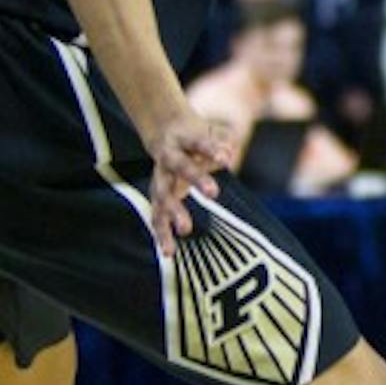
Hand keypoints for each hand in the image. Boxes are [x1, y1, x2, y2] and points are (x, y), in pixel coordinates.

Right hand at [143, 107, 232, 255]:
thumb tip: (228, 154)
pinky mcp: (157, 196)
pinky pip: (157, 216)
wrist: (163, 133)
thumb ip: (222, 142)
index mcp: (184, 139)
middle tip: (214, 193)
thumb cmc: (196, 137)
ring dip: (173, 213)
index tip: (225, 159)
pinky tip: (169, 252)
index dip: (211, 149)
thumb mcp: (212, 132)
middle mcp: (169, 158)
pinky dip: (162, 233)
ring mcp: (160, 178)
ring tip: (186, 230)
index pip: (199, 143)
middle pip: (181, 166)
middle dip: (196, 179)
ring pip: (163, 194)